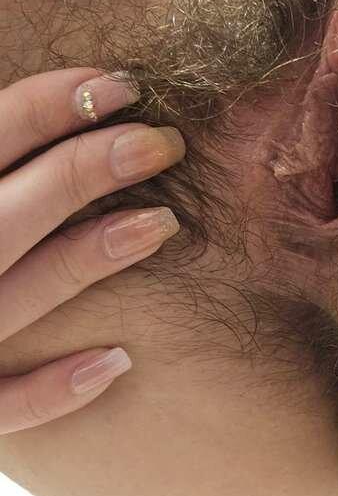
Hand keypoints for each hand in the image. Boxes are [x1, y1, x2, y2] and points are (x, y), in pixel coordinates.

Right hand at [0, 67, 184, 433]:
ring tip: (162, 223)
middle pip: (8, 212)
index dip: (52, 104)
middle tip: (163, 143)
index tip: (124, 87)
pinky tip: (117, 362)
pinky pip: (1, 408)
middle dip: (84, 169)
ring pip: (15, 297)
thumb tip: (67, 108)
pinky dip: (52, 391)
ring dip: (88, 258)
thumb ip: (7, 167)